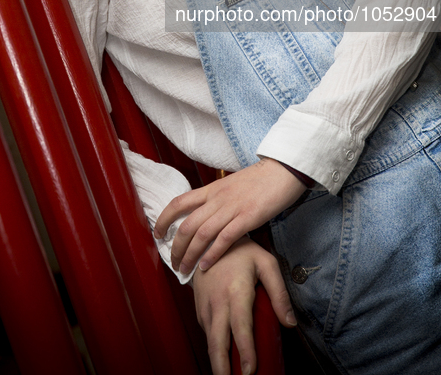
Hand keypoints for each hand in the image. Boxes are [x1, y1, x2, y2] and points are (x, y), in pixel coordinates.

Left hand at [154, 158, 304, 273]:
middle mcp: (217, 198)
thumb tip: (208, 213)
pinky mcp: (248, 218)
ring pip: (202, 234)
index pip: (179, 202)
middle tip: (173, 263)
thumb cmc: (260, 179)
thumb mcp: (232, 185)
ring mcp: (232, 208)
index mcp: (212, 188)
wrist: (283, 170)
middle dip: (176, 247)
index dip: (164, 219)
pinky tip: (206, 266)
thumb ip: (218, 198)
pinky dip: (212, 254)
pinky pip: (225, 238)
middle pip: (187, 224)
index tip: (157, 234)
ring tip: (184, 270)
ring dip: (190, 255)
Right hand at [192, 236, 296, 374]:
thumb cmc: (242, 251)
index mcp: (236, 291)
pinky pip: (205, 329)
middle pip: (217, 341)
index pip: (240, 328)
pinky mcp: (199, 304)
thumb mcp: (267, 264)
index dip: (245, 351)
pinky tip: (220, 353)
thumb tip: (290, 323)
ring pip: (208, 338)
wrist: (210, 236)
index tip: (250, 371)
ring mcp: (205, 303)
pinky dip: (212, 343)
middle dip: (222, 367)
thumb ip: (279, 293)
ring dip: (216, 359)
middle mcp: (218, 301)